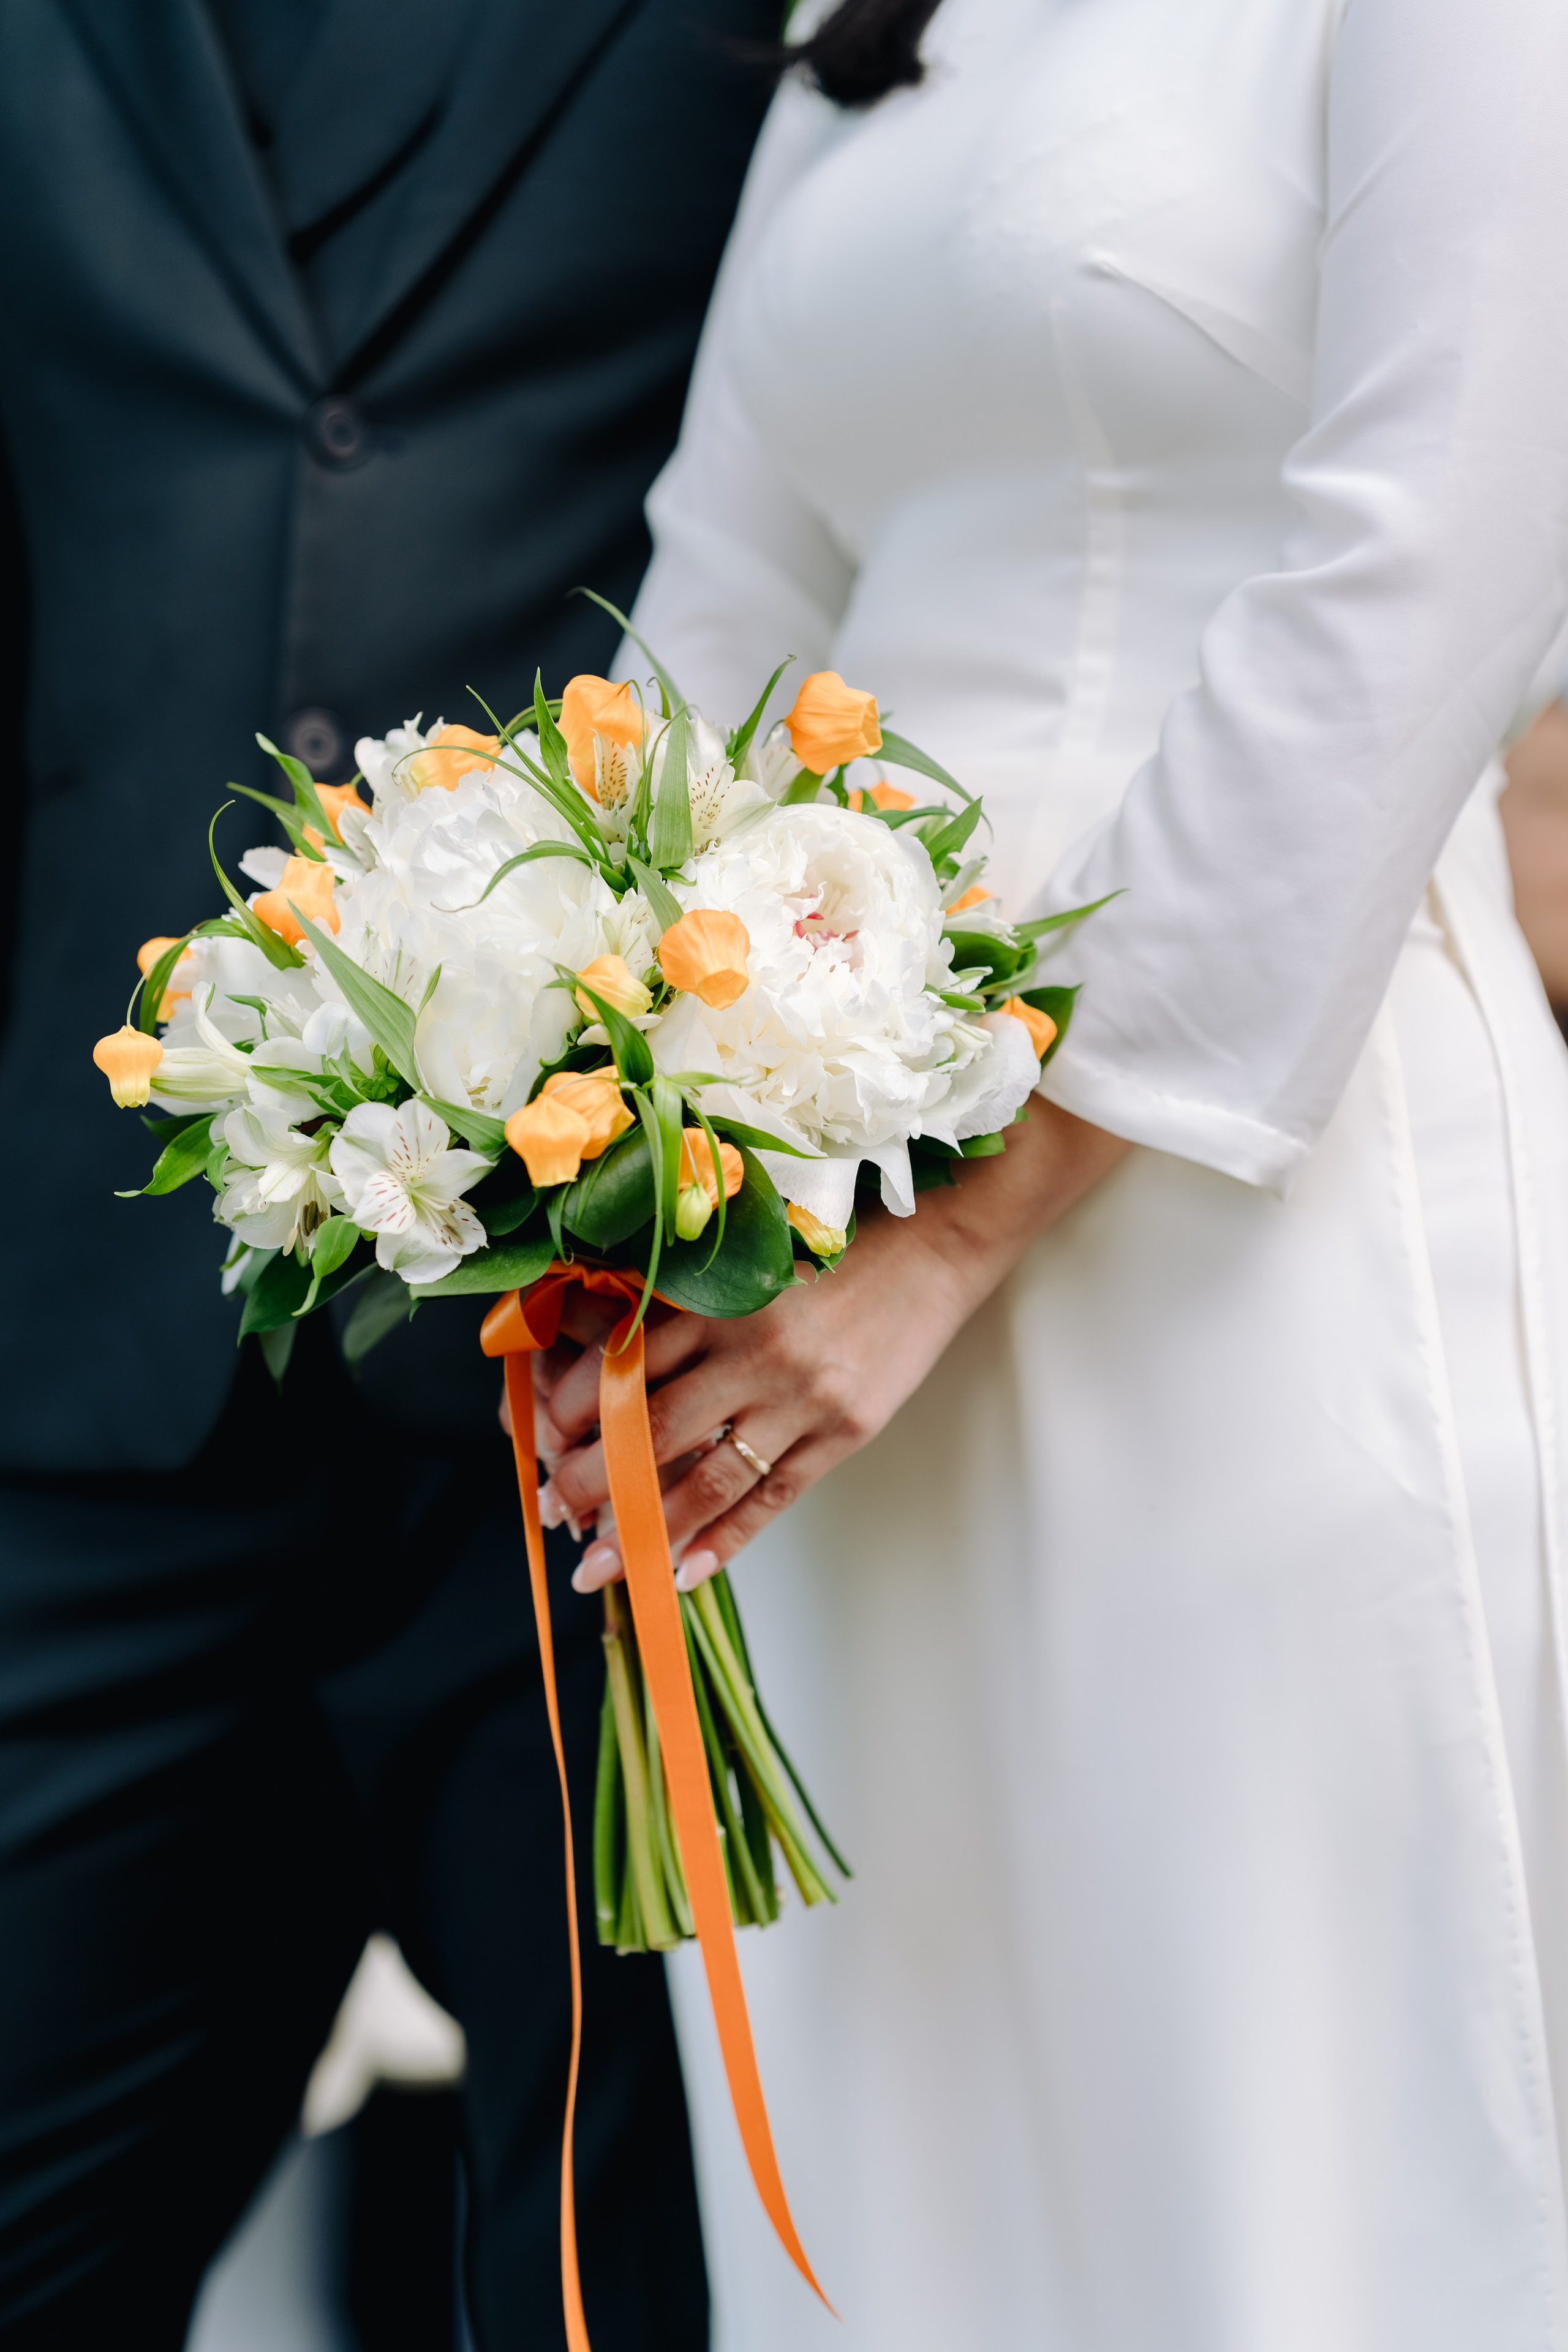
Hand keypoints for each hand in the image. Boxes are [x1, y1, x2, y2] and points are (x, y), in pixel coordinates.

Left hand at [519, 1100, 1127, 1590]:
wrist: (933, 1245)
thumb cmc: (829, 1245)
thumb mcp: (744, 1256)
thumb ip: (679, 1300)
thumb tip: (597, 1347)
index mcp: (717, 1296)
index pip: (623, 1364)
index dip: (573, 1410)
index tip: (539, 1439)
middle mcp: (752, 1347)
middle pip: (650, 1428)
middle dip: (591, 1480)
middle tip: (552, 1509)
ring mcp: (800, 1395)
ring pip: (704, 1478)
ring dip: (646, 1530)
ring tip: (600, 1565)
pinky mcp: (843, 1429)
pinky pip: (771, 1499)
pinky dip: (725, 1541)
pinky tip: (684, 1573)